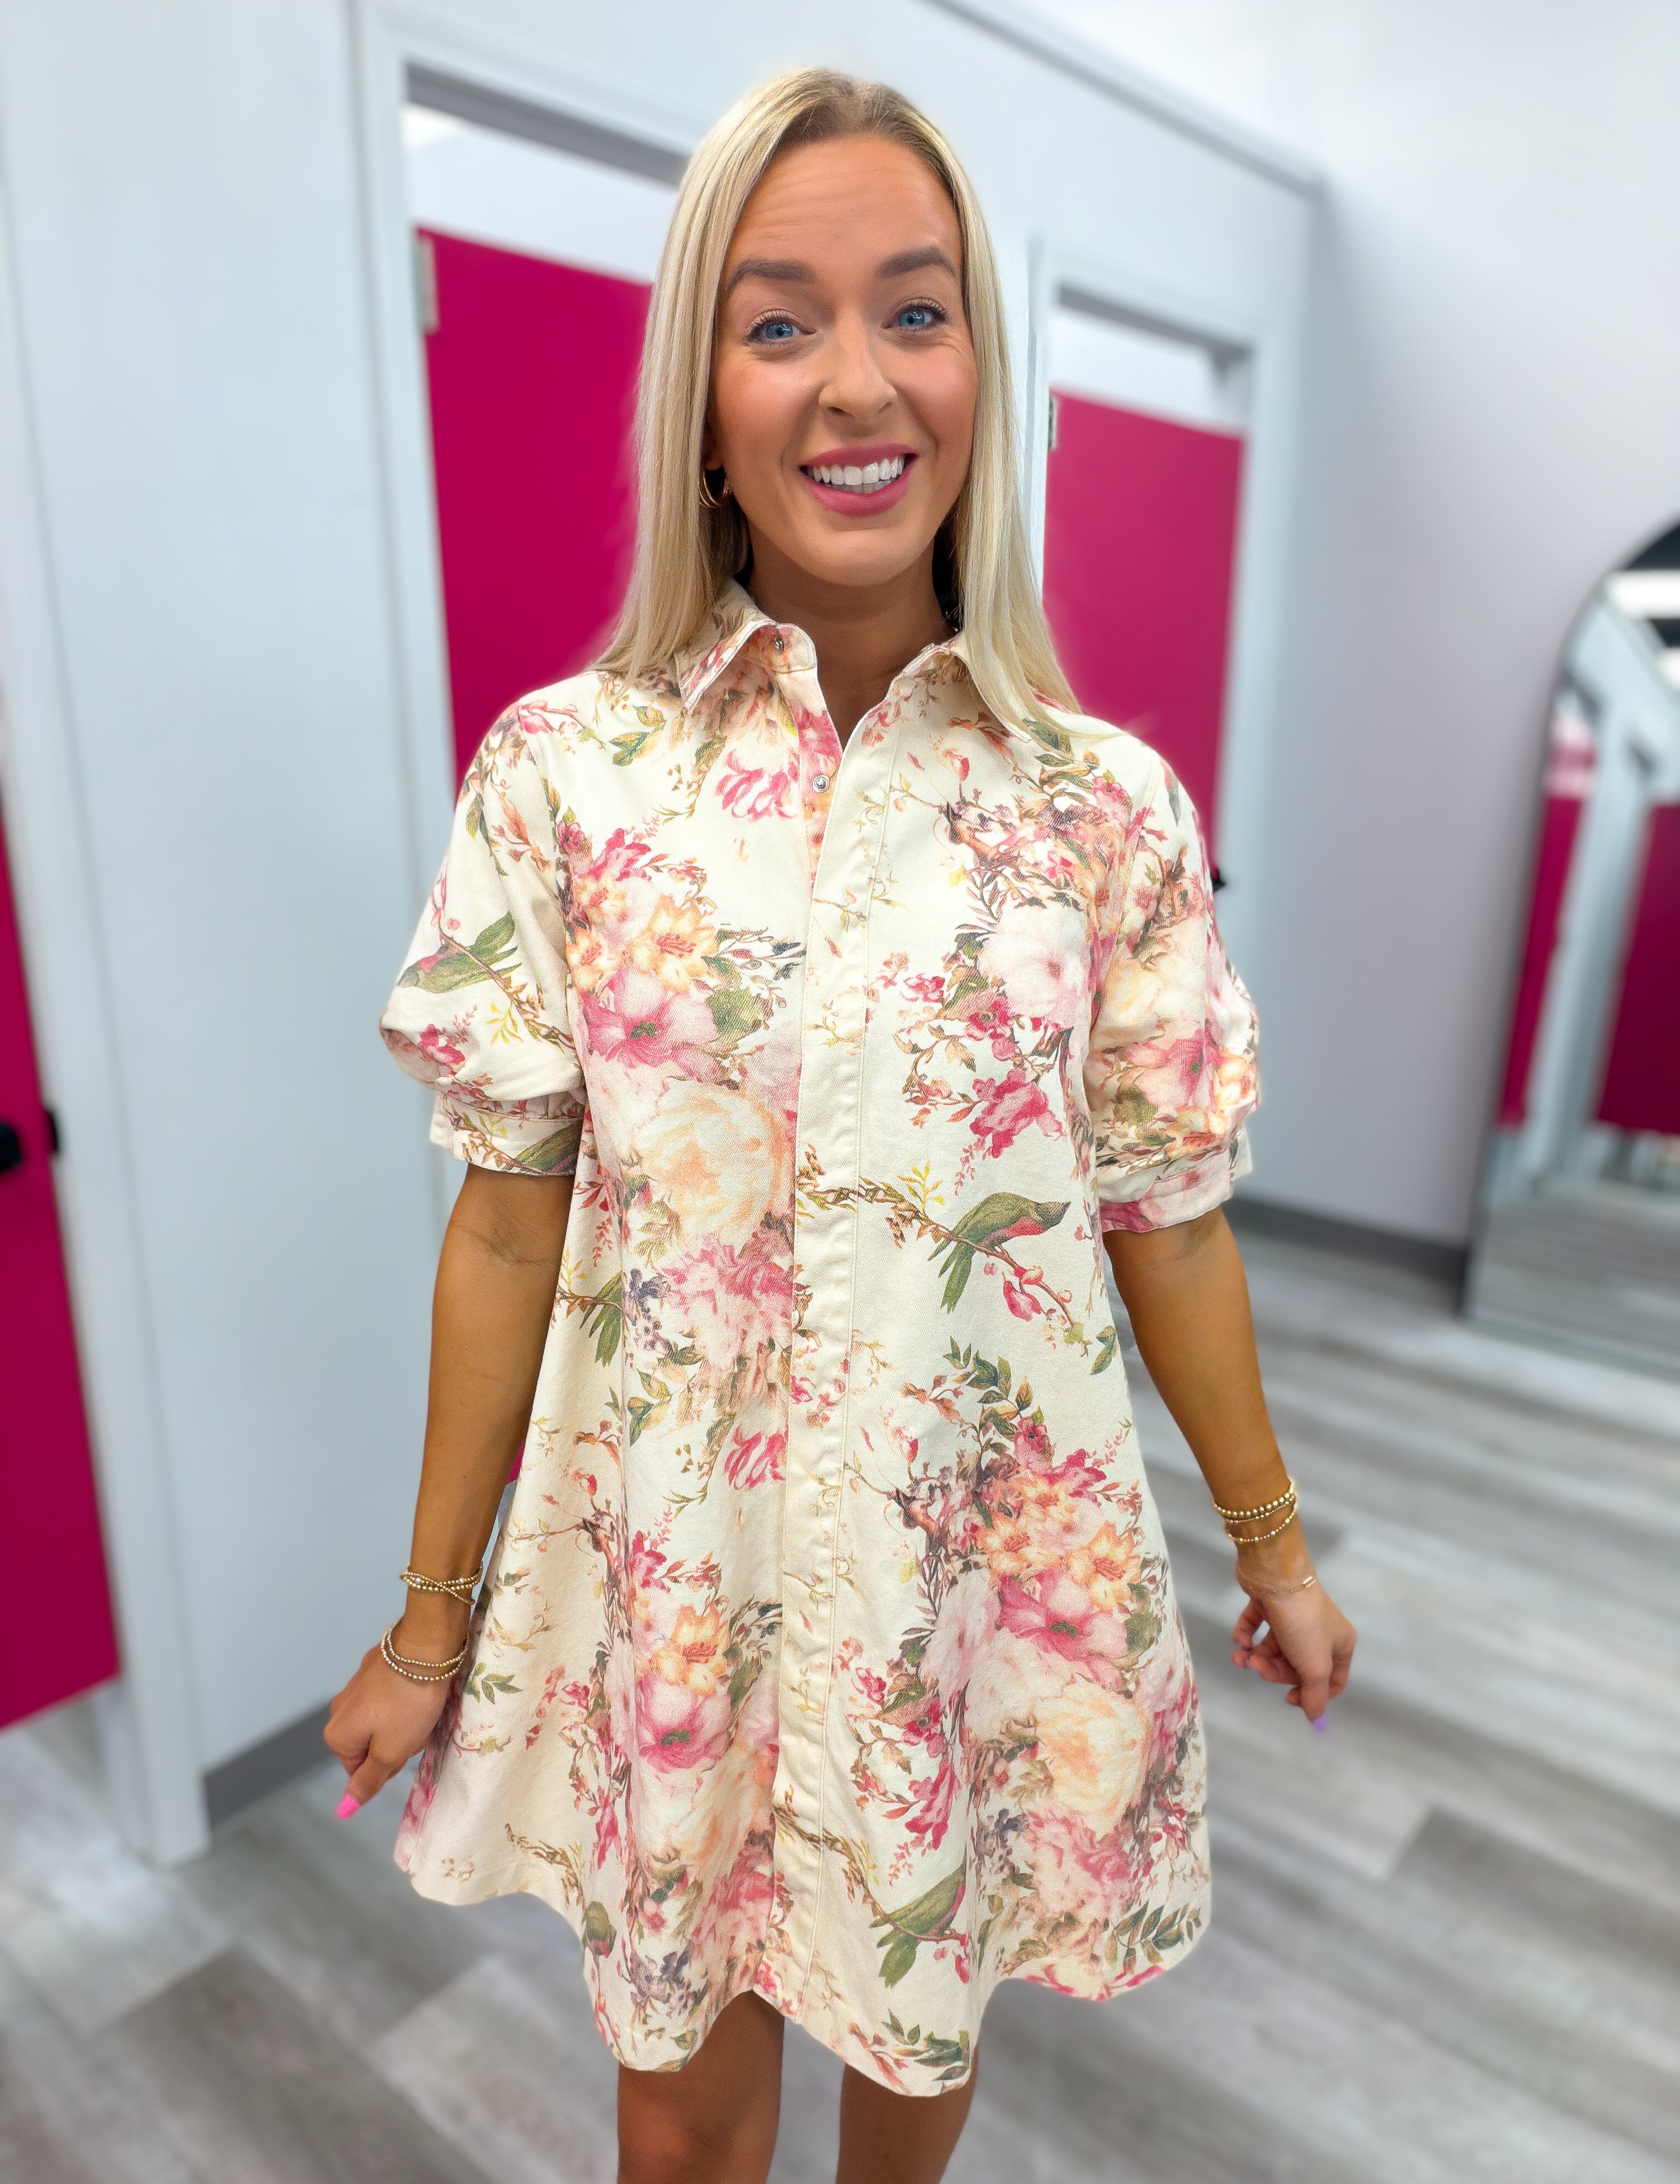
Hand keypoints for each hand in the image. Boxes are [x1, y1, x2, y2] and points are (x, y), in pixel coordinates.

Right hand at [323, 1613, 463, 1807]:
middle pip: (370, 1744)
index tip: (405, 1748)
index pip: (359, 1771)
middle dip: (396, 1744)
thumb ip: (368, 1781)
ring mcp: (356, 1685)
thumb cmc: (408, 1705)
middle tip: (416, 1729)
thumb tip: (345, 1809)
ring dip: (403, 1722)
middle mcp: (339, 1710)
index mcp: (337, 1735)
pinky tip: (420, 1690)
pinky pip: (389, 1697)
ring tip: (422, 1709)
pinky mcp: (375, 1667)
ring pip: (382, 1721)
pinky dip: (404, 1699)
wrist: (424, 1647)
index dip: (387, 1766)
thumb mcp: (391, 1752)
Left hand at [1231, 1576, 1355, 1722]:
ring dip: (1256, 1656)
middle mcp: (1319, 1630)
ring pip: (1274, 1649)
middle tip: (1256, 1665)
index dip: (1312, 1694)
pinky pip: (1257, 1628)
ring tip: (1242, 1655)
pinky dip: (1246, 1636)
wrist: (1275, 1576)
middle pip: (1296, 1667)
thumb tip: (1315, 1717)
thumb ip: (1314, 1694)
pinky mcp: (1270, 1604)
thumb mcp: (1314, 1665)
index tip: (1289, 1698)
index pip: (1332, 1680)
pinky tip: (1239, 1639)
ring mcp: (1294, 1616)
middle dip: (1273, 1670)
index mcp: (1338, 1643)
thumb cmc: (1302, 1623)